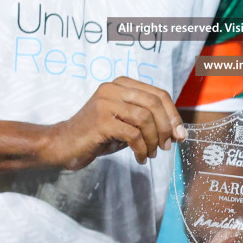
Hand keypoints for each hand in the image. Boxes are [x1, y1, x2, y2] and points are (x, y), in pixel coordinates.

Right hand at [40, 77, 186, 169]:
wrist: (62, 144)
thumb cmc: (96, 135)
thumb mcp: (125, 123)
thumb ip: (146, 121)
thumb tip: (175, 130)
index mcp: (121, 84)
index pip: (158, 94)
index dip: (173, 114)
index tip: (180, 134)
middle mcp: (113, 88)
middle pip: (154, 104)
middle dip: (166, 127)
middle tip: (168, 146)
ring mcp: (105, 103)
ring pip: (144, 118)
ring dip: (153, 140)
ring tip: (151, 153)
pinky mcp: (100, 121)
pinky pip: (132, 134)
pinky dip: (141, 149)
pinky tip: (140, 157)